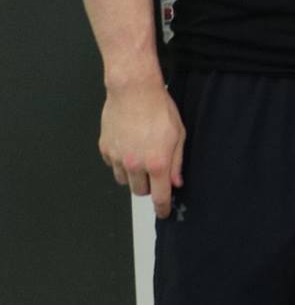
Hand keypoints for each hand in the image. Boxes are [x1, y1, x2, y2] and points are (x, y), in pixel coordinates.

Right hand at [99, 82, 184, 218]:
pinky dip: (120, 162)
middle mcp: (135, 165)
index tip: (163, 213)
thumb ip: (176, 163)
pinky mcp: (105, 149)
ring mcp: (117, 158)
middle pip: (140, 191)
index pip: (159, 196)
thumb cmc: (159, 110)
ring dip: (134, 176)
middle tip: (155, 172)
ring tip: (141, 156)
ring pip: (124, 181)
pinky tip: (128, 146)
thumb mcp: (178, 136)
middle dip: (149, 187)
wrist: (133, 91)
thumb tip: (176, 183)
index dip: (162, 208)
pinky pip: (112, 165)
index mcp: (157, 163)